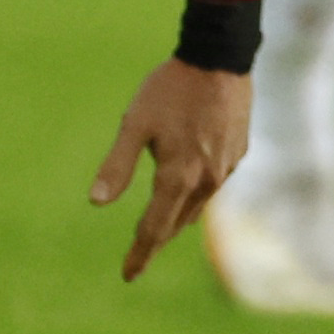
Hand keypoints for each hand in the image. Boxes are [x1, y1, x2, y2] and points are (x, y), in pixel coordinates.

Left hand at [92, 58, 251, 278]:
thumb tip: (95, 202)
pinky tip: (187, 191)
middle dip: (156, 242)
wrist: (219, 58)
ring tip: (160, 230)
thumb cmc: (170, 89)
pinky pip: (212, 186)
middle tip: (138, 258)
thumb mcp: (134, 124)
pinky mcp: (238, 153)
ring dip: (176, 221)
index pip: (155, 228)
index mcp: (178, 176)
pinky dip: (195, 196)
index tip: (127, 275)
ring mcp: (225, 168)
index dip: (139, 254)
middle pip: (177, 223)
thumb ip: (116, 165)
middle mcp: (205, 179)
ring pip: (197, 207)